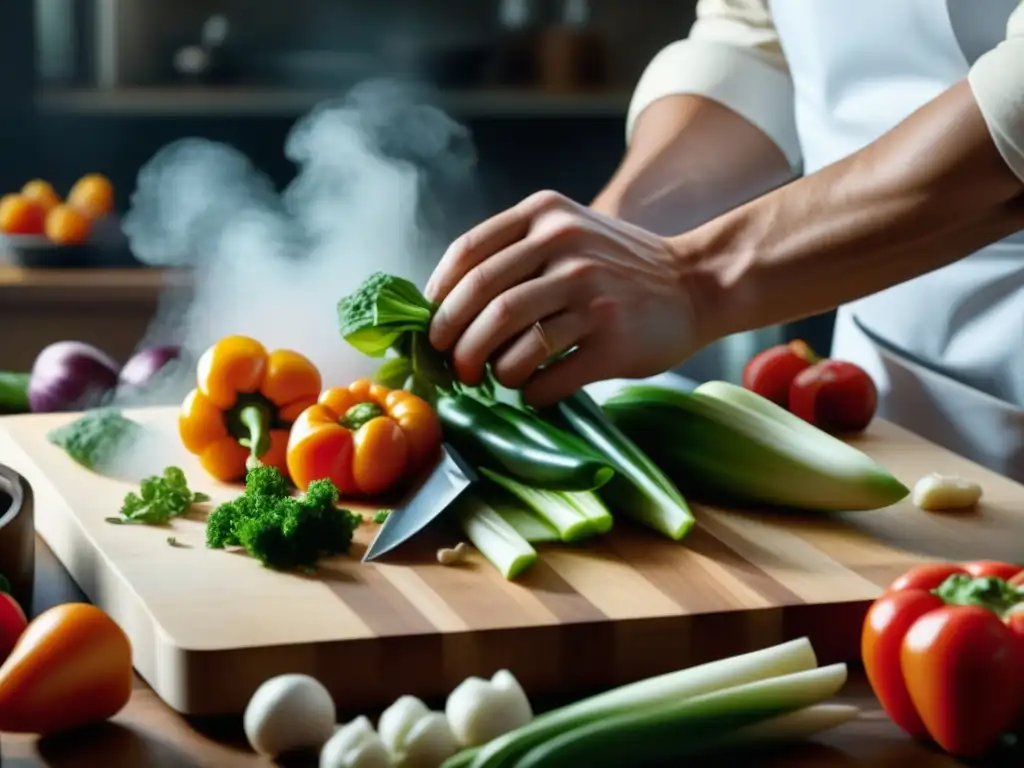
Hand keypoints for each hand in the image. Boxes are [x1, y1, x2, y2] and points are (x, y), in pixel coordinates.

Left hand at [424, 190, 703, 405]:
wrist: (696, 283)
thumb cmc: (619, 265)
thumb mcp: (569, 231)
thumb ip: (515, 251)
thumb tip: (447, 304)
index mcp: (545, 216)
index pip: (468, 254)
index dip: (438, 296)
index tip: (432, 326)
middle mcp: (566, 248)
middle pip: (483, 302)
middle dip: (455, 342)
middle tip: (454, 364)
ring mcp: (592, 295)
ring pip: (511, 344)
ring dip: (491, 371)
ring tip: (495, 377)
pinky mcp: (612, 342)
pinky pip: (548, 378)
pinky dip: (529, 392)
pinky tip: (533, 390)